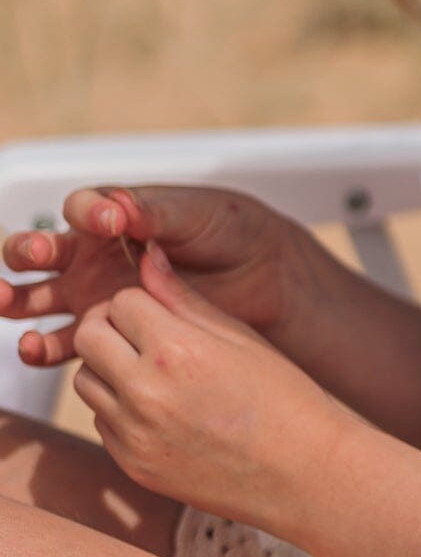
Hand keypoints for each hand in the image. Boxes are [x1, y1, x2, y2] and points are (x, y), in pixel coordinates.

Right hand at [1, 184, 299, 370]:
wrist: (260, 278)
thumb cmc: (228, 233)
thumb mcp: (194, 214)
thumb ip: (154, 212)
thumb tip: (117, 209)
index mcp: (112, 216)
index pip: (80, 208)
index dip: (87, 212)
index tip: (110, 222)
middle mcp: (92, 255)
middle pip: (39, 251)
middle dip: (26, 251)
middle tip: (34, 255)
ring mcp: (93, 294)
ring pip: (38, 297)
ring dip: (17, 301)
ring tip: (9, 303)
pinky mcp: (105, 332)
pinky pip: (64, 342)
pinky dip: (44, 346)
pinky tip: (38, 347)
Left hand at [71, 240, 351, 529]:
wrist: (302, 473)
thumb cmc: (283, 399)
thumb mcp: (239, 337)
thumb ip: (183, 298)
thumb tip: (147, 258)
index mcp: (176, 351)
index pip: (121, 302)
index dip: (140, 301)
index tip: (159, 311)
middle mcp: (146, 393)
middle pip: (88, 337)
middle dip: (109, 327)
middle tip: (141, 333)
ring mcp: (135, 434)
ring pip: (85, 381)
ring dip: (109, 368)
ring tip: (153, 373)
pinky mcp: (132, 465)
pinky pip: (102, 422)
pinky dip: (120, 409)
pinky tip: (162, 409)